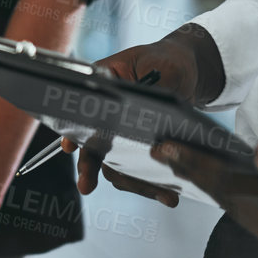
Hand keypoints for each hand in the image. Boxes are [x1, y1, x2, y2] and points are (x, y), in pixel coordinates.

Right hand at [70, 24, 224, 204]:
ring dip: (133, 183)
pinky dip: (149, 184)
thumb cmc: (168, 61)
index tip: (69, 147)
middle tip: (85, 186)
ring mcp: (121, 132)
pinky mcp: (139, 146)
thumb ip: (152, 88)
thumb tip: (144, 109)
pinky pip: (136, 170)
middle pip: (93, 144)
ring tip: (160, 196)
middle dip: (88, 168)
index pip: (82, 109)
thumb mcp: (162, 68)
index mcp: (103, 85)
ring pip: (115, 164)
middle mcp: (107, 112)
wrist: (187, 72)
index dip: (74, 130)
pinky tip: (167, 193)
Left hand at [150, 128, 257, 257]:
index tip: (162, 147)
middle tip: (164, 149)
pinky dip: (239, 198)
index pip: (232, 187)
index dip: (195, 164)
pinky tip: (223, 177)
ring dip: (217, 186)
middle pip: (232, 202)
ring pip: (243, 212)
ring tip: (185, 159)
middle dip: (199, 174)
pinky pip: (257, 219)